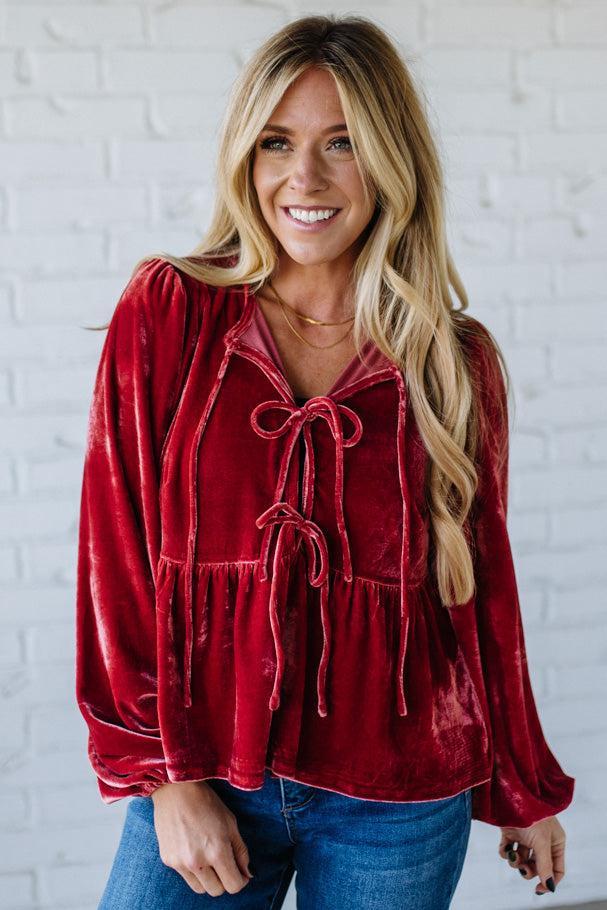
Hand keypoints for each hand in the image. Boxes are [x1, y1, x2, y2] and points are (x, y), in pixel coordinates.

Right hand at [150, 780, 252, 895]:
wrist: (176, 790)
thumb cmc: (206, 802)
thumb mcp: (231, 823)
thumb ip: (240, 851)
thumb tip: (247, 874)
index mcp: (217, 851)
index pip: (233, 886)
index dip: (240, 880)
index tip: (240, 873)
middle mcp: (198, 861)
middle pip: (217, 891)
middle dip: (224, 880)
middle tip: (224, 864)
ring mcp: (180, 863)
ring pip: (200, 889)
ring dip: (208, 879)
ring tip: (208, 858)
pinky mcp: (168, 860)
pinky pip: (185, 876)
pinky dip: (192, 870)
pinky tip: (193, 849)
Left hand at [498, 816, 566, 894]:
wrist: (512, 794)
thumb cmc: (533, 815)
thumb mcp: (541, 842)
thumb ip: (545, 865)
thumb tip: (549, 887)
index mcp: (555, 841)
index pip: (557, 869)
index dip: (549, 881)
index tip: (538, 889)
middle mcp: (541, 840)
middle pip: (537, 867)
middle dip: (529, 870)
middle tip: (522, 869)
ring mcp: (525, 836)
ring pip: (521, 860)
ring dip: (516, 862)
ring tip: (512, 856)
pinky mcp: (510, 832)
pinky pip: (507, 850)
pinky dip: (505, 852)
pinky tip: (505, 848)